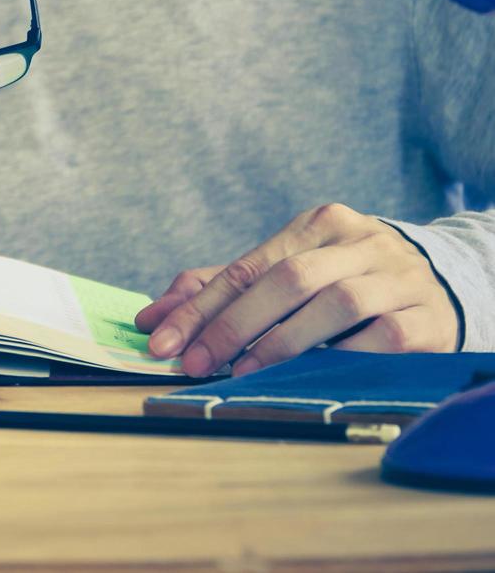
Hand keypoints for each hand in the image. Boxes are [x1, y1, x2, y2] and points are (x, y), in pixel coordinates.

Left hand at [135, 203, 460, 376]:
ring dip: (282, 342)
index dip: (201, 306)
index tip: (162, 338)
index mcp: (320, 224)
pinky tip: (313, 374)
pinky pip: (382, 338)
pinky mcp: (428, 318)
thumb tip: (155, 316)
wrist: (444, 281)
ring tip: (243, 372)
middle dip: (232, 325)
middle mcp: (360, 243)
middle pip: (286, 280)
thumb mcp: (290, 269)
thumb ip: (223, 289)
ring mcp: (398, 278)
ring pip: (334, 304)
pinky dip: (343, 356)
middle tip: (194, 363)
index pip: (248, 266)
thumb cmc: (345, 278)